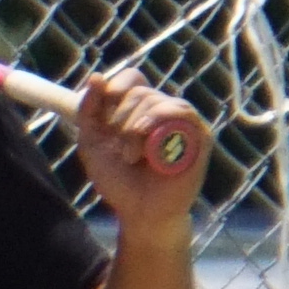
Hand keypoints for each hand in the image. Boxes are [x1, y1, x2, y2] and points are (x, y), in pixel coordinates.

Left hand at [68, 67, 203, 225]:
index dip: (114, 88)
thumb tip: (96, 77)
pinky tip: (148, 148)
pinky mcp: (198, 134)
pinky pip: (179, 111)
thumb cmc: (118, 180)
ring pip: (154, 100)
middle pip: (138, 91)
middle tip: (121, 151)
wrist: (140, 211)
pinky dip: (157, 123)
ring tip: (132, 157)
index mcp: (140, 109)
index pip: (131, 78)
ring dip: (134, 130)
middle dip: (119, 120)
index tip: (102, 114)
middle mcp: (163, 111)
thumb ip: (89, 110)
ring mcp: (182, 122)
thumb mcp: (92, 142)